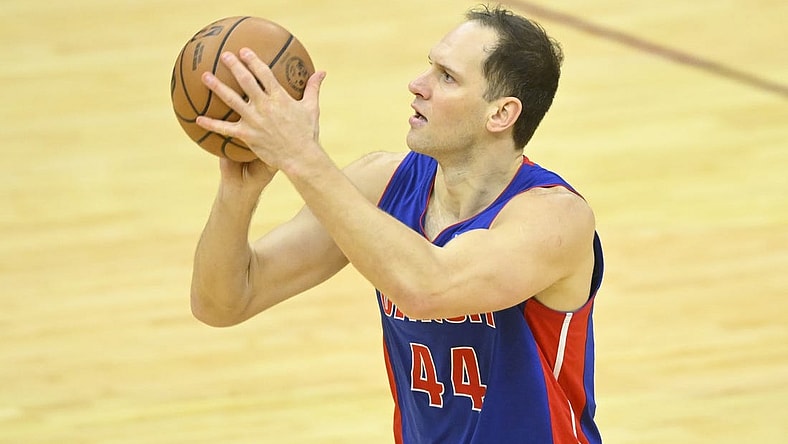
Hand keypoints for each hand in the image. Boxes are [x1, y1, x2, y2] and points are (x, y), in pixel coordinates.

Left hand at [196, 48, 326, 170]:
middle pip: (245, 81)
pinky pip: (226, 129)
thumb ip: (313, 88)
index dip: (253, 60)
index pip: (264, 73)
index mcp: (279, 97)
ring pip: (232, 100)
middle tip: (224, 56)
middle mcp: (265, 106)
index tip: (244, 51)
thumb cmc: (307, 133)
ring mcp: (254, 120)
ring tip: (205, 76)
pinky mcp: (247, 135)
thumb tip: (321, 73)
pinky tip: (199, 119)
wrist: (300, 157)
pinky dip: (212, 124)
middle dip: (234, 66)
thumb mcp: (312, 108)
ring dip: (217, 87)